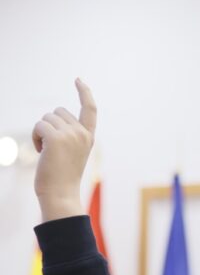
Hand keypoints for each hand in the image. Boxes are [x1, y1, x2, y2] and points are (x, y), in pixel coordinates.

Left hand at [34, 79, 96, 222]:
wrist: (60, 194)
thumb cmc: (61, 177)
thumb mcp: (70, 153)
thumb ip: (67, 135)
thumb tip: (51, 119)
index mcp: (88, 137)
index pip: (90, 109)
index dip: (84, 93)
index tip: (79, 80)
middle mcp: (83, 134)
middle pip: (58, 111)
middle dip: (49, 125)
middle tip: (52, 149)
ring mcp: (71, 135)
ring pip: (46, 118)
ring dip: (40, 132)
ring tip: (47, 153)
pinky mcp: (56, 138)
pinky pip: (38, 126)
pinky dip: (35, 137)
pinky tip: (40, 152)